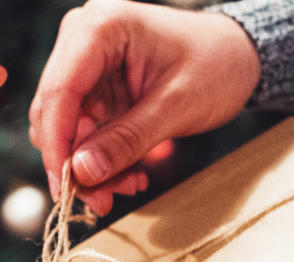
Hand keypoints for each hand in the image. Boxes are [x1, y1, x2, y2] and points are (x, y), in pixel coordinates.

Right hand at [29, 0, 259, 214]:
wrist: (238, 56)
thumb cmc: (216, 65)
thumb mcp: (176, 106)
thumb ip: (127, 140)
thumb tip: (82, 173)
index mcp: (101, 27)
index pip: (59, 91)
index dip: (56, 144)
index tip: (64, 189)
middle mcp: (83, 40)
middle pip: (55, 113)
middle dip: (77, 163)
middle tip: (104, 201)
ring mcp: (87, 65)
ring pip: (68, 130)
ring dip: (92, 167)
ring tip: (130, 184)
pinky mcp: (96, 89)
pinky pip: (85, 134)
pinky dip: (104, 160)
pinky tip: (131, 174)